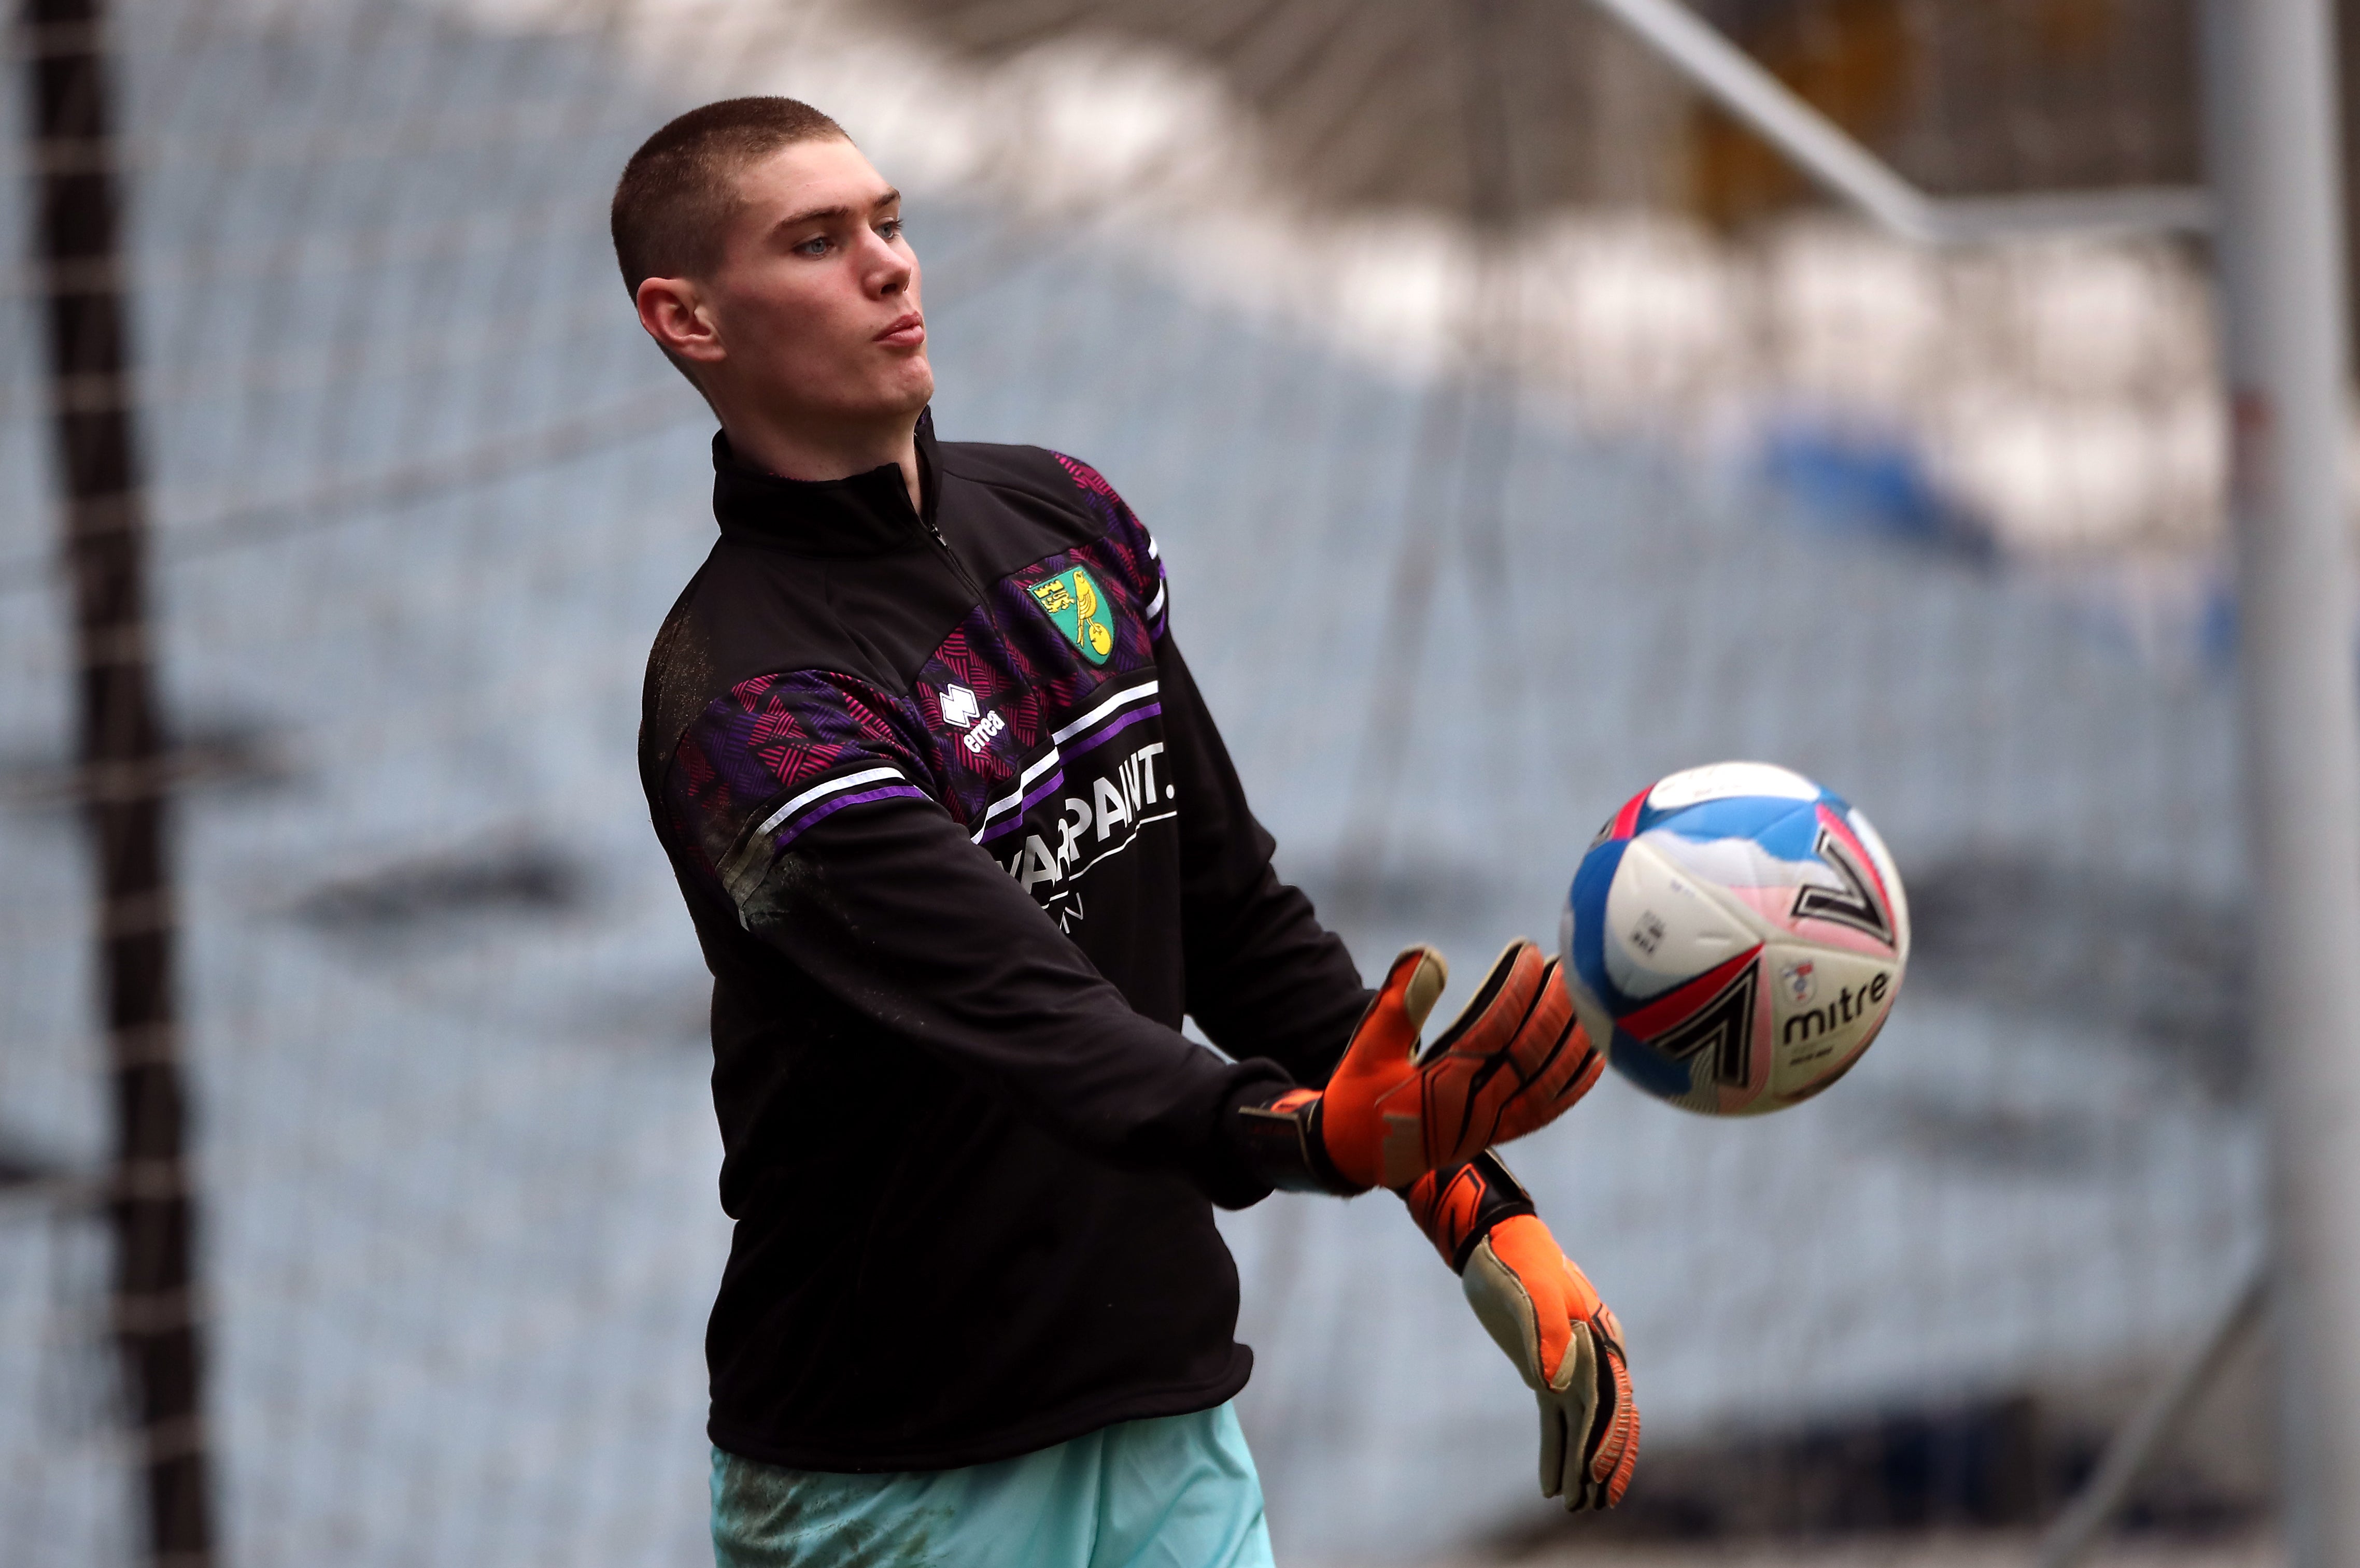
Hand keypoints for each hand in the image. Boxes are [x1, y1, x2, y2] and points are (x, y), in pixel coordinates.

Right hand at [1237, 941, 1598, 1193]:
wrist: (1354, 1156)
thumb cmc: (1357, 1095)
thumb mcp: (1366, 1047)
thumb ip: (1398, 1003)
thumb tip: (1430, 953)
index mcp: (1439, 1084)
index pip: (1493, 1028)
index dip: (1516, 988)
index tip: (1528, 952)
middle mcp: (1473, 1107)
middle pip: (1528, 1052)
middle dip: (1552, 1006)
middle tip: (1566, 964)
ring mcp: (1490, 1124)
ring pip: (1546, 1080)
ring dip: (1571, 1038)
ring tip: (1586, 996)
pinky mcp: (1498, 1134)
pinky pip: (1547, 1108)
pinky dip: (1574, 1081)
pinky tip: (1595, 1054)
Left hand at [1403, 1155, 1638, 1510]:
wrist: (1496, 1240)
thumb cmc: (1515, 1260)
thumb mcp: (1527, 1291)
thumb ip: (1544, 1334)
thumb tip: (1554, 1386)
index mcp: (1600, 1339)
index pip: (1610, 1400)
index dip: (1605, 1440)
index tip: (1593, 1474)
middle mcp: (1595, 1356)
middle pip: (1605, 1421)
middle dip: (1602, 1464)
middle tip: (1592, 1506)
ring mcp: (1572, 1365)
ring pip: (1582, 1426)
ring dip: (1580, 1464)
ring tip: (1576, 1507)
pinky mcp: (1546, 1369)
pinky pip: (1556, 1418)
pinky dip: (1555, 1449)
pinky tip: (1549, 1483)